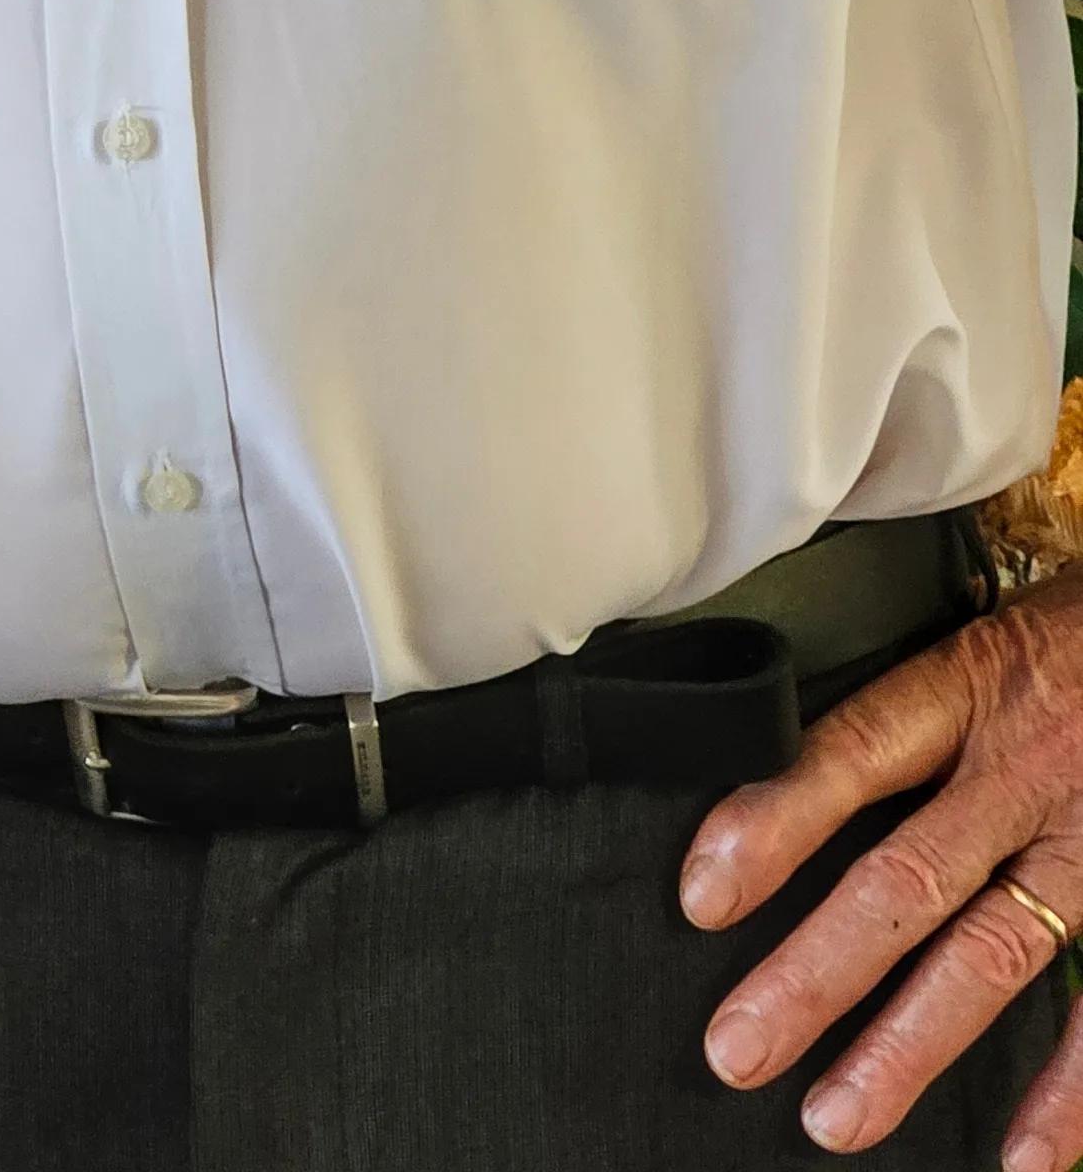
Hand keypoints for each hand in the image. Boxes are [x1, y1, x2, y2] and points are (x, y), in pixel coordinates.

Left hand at [683, 572, 1082, 1167]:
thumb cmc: (1073, 634)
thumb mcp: (989, 630)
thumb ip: (912, 700)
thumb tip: (780, 763)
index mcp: (971, 687)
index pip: (853, 752)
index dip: (774, 821)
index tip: (701, 895)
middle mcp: (1024, 769)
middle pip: (907, 878)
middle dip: (817, 972)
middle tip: (737, 1049)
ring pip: (993, 954)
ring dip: (910, 1045)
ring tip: (834, 1119)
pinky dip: (1070, 1092)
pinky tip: (1020, 1157)